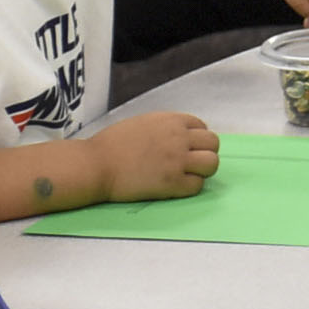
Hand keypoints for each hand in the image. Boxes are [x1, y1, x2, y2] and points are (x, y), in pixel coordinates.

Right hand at [91, 112, 219, 201]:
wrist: (95, 165)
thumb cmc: (110, 145)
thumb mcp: (143, 123)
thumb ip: (165, 128)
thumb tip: (179, 136)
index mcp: (172, 121)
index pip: (202, 127)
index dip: (196, 139)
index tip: (186, 149)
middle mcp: (180, 138)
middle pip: (213, 144)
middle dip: (204, 153)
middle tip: (189, 164)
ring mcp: (178, 160)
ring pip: (211, 164)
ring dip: (203, 170)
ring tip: (186, 176)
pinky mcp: (172, 182)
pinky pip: (197, 185)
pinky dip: (190, 187)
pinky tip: (175, 187)